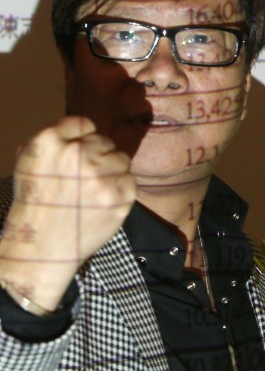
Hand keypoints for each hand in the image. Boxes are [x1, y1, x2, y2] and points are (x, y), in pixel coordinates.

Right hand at [0, 117, 135, 311]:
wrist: (41, 248)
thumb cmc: (36, 202)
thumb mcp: (29, 162)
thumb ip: (55, 139)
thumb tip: (84, 128)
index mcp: (47, 143)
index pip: (82, 123)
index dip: (80, 139)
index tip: (74, 154)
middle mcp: (76, 156)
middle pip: (104, 141)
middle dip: (95, 156)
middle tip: (81, 178)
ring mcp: (101, 177)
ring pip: (121, 158)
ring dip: (110, 171)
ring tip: (90, 191)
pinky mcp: (121, 196)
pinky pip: (130, 179)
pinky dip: (119, 189)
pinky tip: (100, 202)